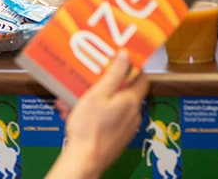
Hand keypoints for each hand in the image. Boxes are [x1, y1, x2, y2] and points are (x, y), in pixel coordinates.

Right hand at [47, 51, 149, 178]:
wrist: (84, 161)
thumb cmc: (89, 128)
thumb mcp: (98, 94)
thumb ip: (114, 74)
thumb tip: (127, 55)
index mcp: (132, 101)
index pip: (143, 78)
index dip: (134, 68)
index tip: (122, 62)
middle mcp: (133, 114)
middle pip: (126, 93)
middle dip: (109, 85)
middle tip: (95, 79)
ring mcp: (126, 128)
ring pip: (114, 107)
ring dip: (98, 101)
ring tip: (76, 98)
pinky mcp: (117, 139)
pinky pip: (107, 121)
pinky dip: (95, 115)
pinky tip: (74, 113)